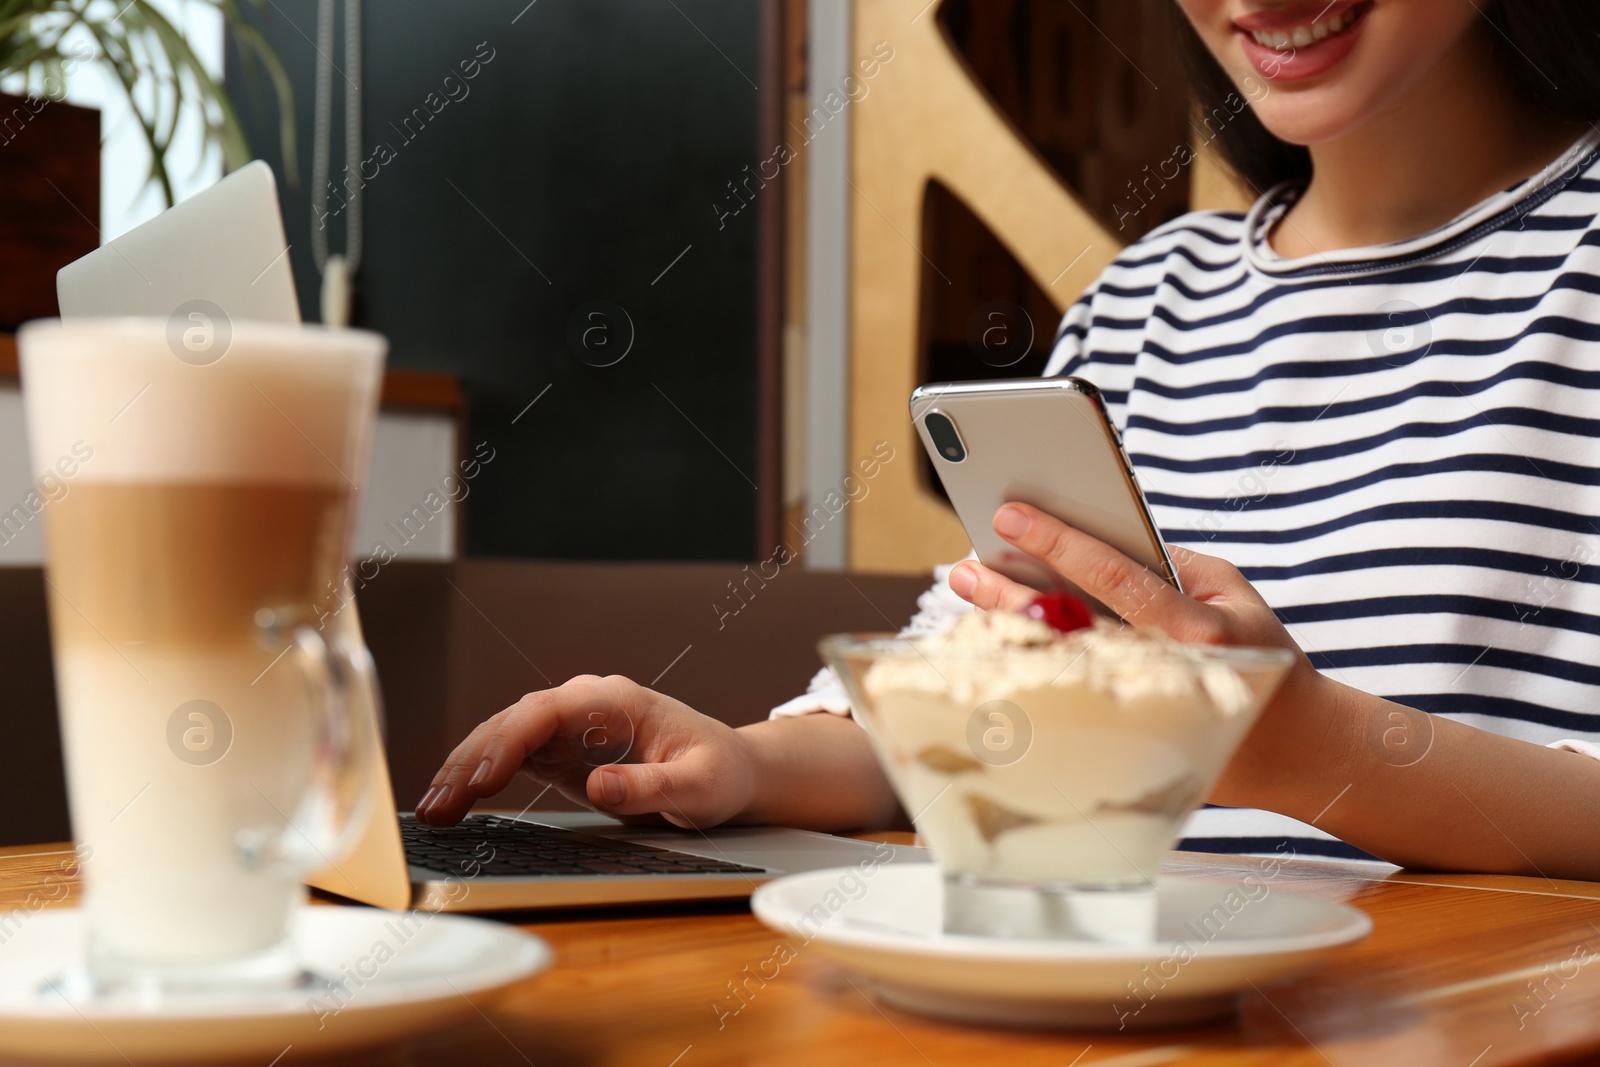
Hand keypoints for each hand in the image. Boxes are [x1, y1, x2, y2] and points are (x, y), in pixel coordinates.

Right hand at [414, 674, 756, 829]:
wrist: (730, 771)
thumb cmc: (719, 772)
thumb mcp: (698, 785)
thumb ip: (651, 785)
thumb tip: (600, 784)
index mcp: (616, 701)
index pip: (547, 711)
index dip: (510, 742)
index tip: (485, 779)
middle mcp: (585, 706)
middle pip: (513, 723)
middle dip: (471, 762)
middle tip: (440, 806)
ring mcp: (568, 727)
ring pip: (502, 739)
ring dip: (465, 771)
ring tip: (433, 810)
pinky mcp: (561, 753)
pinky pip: (509, 759)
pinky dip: (478, 779)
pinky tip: (453, 802)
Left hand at [946, 502, 1332, 808]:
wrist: (1298, 751)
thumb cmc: (1266, 657)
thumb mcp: (1232, 590)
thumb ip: (1171, 560)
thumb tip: (1101, 535)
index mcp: (1198, 633)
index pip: (1115, 578)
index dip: (1058, 543)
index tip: (1009, 514)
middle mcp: (1163, 676)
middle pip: (1068, 628)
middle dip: (1009, 593)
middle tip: (965, 565)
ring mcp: (1140, 713)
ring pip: (1054, 663)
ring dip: (1007, 626)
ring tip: (970, 590)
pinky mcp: (1127, 739)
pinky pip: (1063, 693)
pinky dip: (1025, 662)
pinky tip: (993, 638)